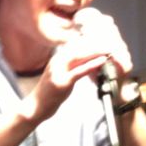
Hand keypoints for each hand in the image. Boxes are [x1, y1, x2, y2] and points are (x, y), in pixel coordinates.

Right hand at [23, 8, 132, 124]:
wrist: (35, 107)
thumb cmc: (49, 93)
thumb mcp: (60, 75)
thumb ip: (70, 66)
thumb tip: (83, 60)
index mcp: (57, 59)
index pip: (75, 45)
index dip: (90, 40)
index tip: (104, 38)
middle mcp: (57, 61)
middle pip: (78, 48)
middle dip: (95, 43)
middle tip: (110, 41)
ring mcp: (58, 71)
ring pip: (79, 56)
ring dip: (96, 51)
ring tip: (109, 48)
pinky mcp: (61, 83)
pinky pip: (79, 71)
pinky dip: (92, 64)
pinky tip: (102, 60)